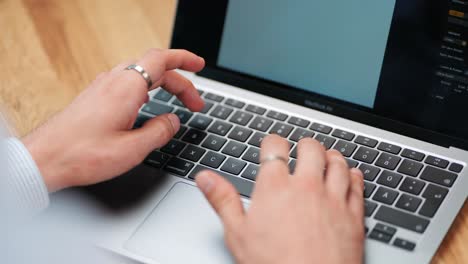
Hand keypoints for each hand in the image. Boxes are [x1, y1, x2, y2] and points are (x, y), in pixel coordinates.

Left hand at [22, 49, 204, 191]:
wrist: (44, 160)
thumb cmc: (83, 155)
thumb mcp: (132, 149)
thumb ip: (159, 132)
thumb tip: (173, 121)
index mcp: (126, 88)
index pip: (161, 60)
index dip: (184, 59)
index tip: (199, 65)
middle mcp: (113, 81)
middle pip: (154, 68)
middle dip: (179, 82)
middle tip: (195, 103)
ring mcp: (102, 87)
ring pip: (140, 74)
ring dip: (162, 84)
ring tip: (176, 100)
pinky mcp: (95, 96)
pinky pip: (127, 82)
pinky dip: (146, 88)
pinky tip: (146, 103)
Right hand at [196, 135, 364, 263]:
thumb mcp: (237, 234)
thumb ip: (222, 199)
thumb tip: (205, 178)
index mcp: (275, 187)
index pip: (275, 146)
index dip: (272, 142)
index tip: (272, 145)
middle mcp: (306, 186)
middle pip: (310, 148)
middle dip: (304, 145)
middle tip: (301, 150)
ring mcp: (333, 198)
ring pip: (337, 162)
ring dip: (331, 156)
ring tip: (326, 158)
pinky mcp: (353, 215)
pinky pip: (358, 185)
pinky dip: (355, 175)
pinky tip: (351, 175)